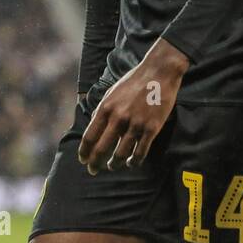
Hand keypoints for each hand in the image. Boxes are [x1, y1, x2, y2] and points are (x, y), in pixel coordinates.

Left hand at [77, 39, 189, 174]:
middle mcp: (118, 118)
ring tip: (113, 166)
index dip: (84, 152)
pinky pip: (140, 153)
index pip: (89, 137)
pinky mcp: (151, 129)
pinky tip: (130, 163)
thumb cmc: (134, 81)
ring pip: (120, 155)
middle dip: (95, 163)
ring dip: (114, 164)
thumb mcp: (112, 92)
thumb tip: (93, 126)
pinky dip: (133, 162)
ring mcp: (135, 125)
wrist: (159, 72)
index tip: (83, 160)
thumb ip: (102, 110)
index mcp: (106, 108)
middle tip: (93, 170)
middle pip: (101, 149)